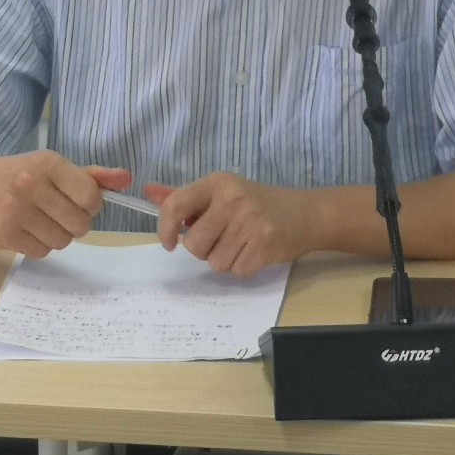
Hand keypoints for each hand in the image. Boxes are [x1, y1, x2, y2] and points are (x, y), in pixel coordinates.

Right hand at [0, 150, 129, 258]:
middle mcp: (30, 186)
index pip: (91, 196)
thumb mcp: (55, 167)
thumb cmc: (22, 174)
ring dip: (60, 235)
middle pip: (80, 224)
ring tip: (45, 220)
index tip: (81, 201)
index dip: (92, 204)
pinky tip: (30, 229)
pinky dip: (41, 244)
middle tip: (62, 213)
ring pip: (62, 242)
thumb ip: (93, 176)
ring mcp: (15, 212)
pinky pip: (42, 252)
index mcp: (48, 164)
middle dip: (77, 222)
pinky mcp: (5, 235)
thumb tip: (127, 179)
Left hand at [144, 172, 320, 277]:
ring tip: (241, 243)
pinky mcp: (264, 245)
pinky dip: (242, 267)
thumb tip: (148, 193)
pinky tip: (254, 251)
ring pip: (214, 261)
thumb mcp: (222, 192)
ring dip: (224, 259)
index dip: (164, 228)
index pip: (175, 205)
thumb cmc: (257, 202)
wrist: (306, 213)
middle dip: (203, 249)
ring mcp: (250, 223)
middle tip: (221, 239)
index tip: (169, 242)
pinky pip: (236, 271)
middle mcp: (232, 199)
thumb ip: (184, 196)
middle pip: (193, 244)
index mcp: (217, 183)